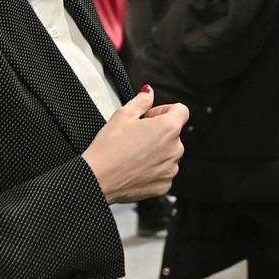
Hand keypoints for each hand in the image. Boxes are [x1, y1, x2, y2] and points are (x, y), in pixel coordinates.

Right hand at [81, 89, 188, 203]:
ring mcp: (171, 168)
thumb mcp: (123, 115)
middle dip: (158, 132)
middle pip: (173, 133)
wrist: (98, 179)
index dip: (164, 110)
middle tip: (136, 136)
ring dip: (156, 151)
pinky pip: (163, 172)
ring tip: (134, 153)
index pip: (181, 111)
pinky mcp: (164, 185)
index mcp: (168, 128)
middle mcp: (175, 148)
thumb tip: (148, 93)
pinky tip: (135, 167)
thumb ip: (141, 100)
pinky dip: (153, 169)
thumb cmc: (109, 148)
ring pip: (168, 153)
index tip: (150, 116)